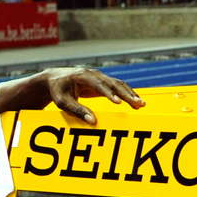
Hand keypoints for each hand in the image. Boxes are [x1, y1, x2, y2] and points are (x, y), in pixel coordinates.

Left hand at [0, 67, 142, 123]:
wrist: (55, 78)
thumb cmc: (57, 91)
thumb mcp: (63, 102)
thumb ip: (77, 111)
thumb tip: (93, 122)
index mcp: (82, 76)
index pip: (99, 85)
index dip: (109, 93)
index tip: (118, 103)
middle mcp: (94, 74)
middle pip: (113, 83)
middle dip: (127, 94)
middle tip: (138, 104)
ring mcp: (99, 77)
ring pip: (119, 84)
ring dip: (130, 94)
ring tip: (142, 105)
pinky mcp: (103, 82)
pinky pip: (118, 86)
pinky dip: (127, 93)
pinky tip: (136, 102)